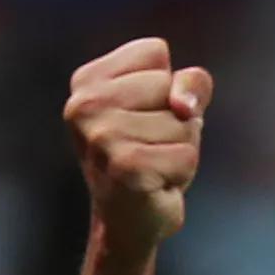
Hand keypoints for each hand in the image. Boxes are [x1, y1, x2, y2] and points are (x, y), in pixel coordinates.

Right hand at [64, 37, 210, 250]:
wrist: (128, 221)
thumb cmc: (150, 154)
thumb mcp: (173, 104)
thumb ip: (191, 83)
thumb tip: (182, 106)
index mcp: (86, 81)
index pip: (155, 52)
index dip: (165, 84)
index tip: (142, 115)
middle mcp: (84, 106)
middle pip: (168, 85)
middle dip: (174, 118)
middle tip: (148, 146)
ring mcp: (101, 137)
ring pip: (182, 123)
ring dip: (179, 148)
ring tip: (152, 165)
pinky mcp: (124, 167)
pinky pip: (186, 155)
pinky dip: (181, 173)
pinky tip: (155, 184)